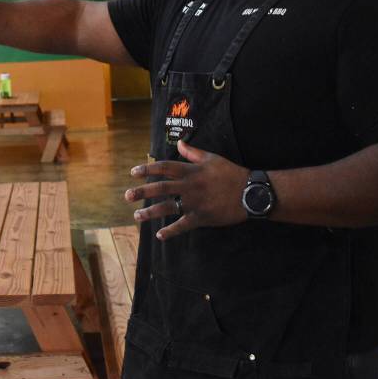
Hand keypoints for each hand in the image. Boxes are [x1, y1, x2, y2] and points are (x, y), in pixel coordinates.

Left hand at [123, 140, 248, 239]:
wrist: (250, 192)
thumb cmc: (231, 173)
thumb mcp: (212, 158)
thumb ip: (193, 152)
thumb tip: (180, 143)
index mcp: (191, 171)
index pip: (164, 168)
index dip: (147, 169)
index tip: (133, 173)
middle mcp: (189, 186)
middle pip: (160, 188)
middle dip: (142, 192)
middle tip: (127, 196)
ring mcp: (194, 203)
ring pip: (168, 207)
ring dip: (150, 212)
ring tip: (137, 216)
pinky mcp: (202, 217)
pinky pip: (183, 225)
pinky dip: (171, 231)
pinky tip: (159, 235)